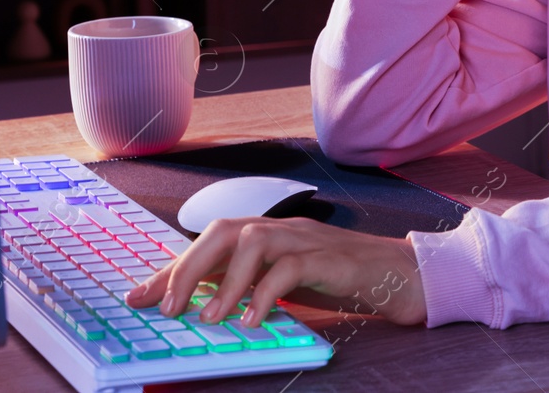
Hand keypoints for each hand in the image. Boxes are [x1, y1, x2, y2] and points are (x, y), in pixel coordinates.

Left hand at [123, 217, 426, 327]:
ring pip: (254, 239)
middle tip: (168, 308)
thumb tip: (205, 304)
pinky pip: (293, 266)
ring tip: (209, 319)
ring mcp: (310, 239)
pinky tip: (255, 320)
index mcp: (271, 234)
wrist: (409, 274)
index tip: (139, 298)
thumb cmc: (346, 279)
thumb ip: (253, 285)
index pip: (211, 241)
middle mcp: (285, 228)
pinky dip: (266, 292)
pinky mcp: (334, 258)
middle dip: (188, 267)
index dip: (173, 267)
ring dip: (224, 280)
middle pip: (224, 229)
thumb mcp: (290, 283)